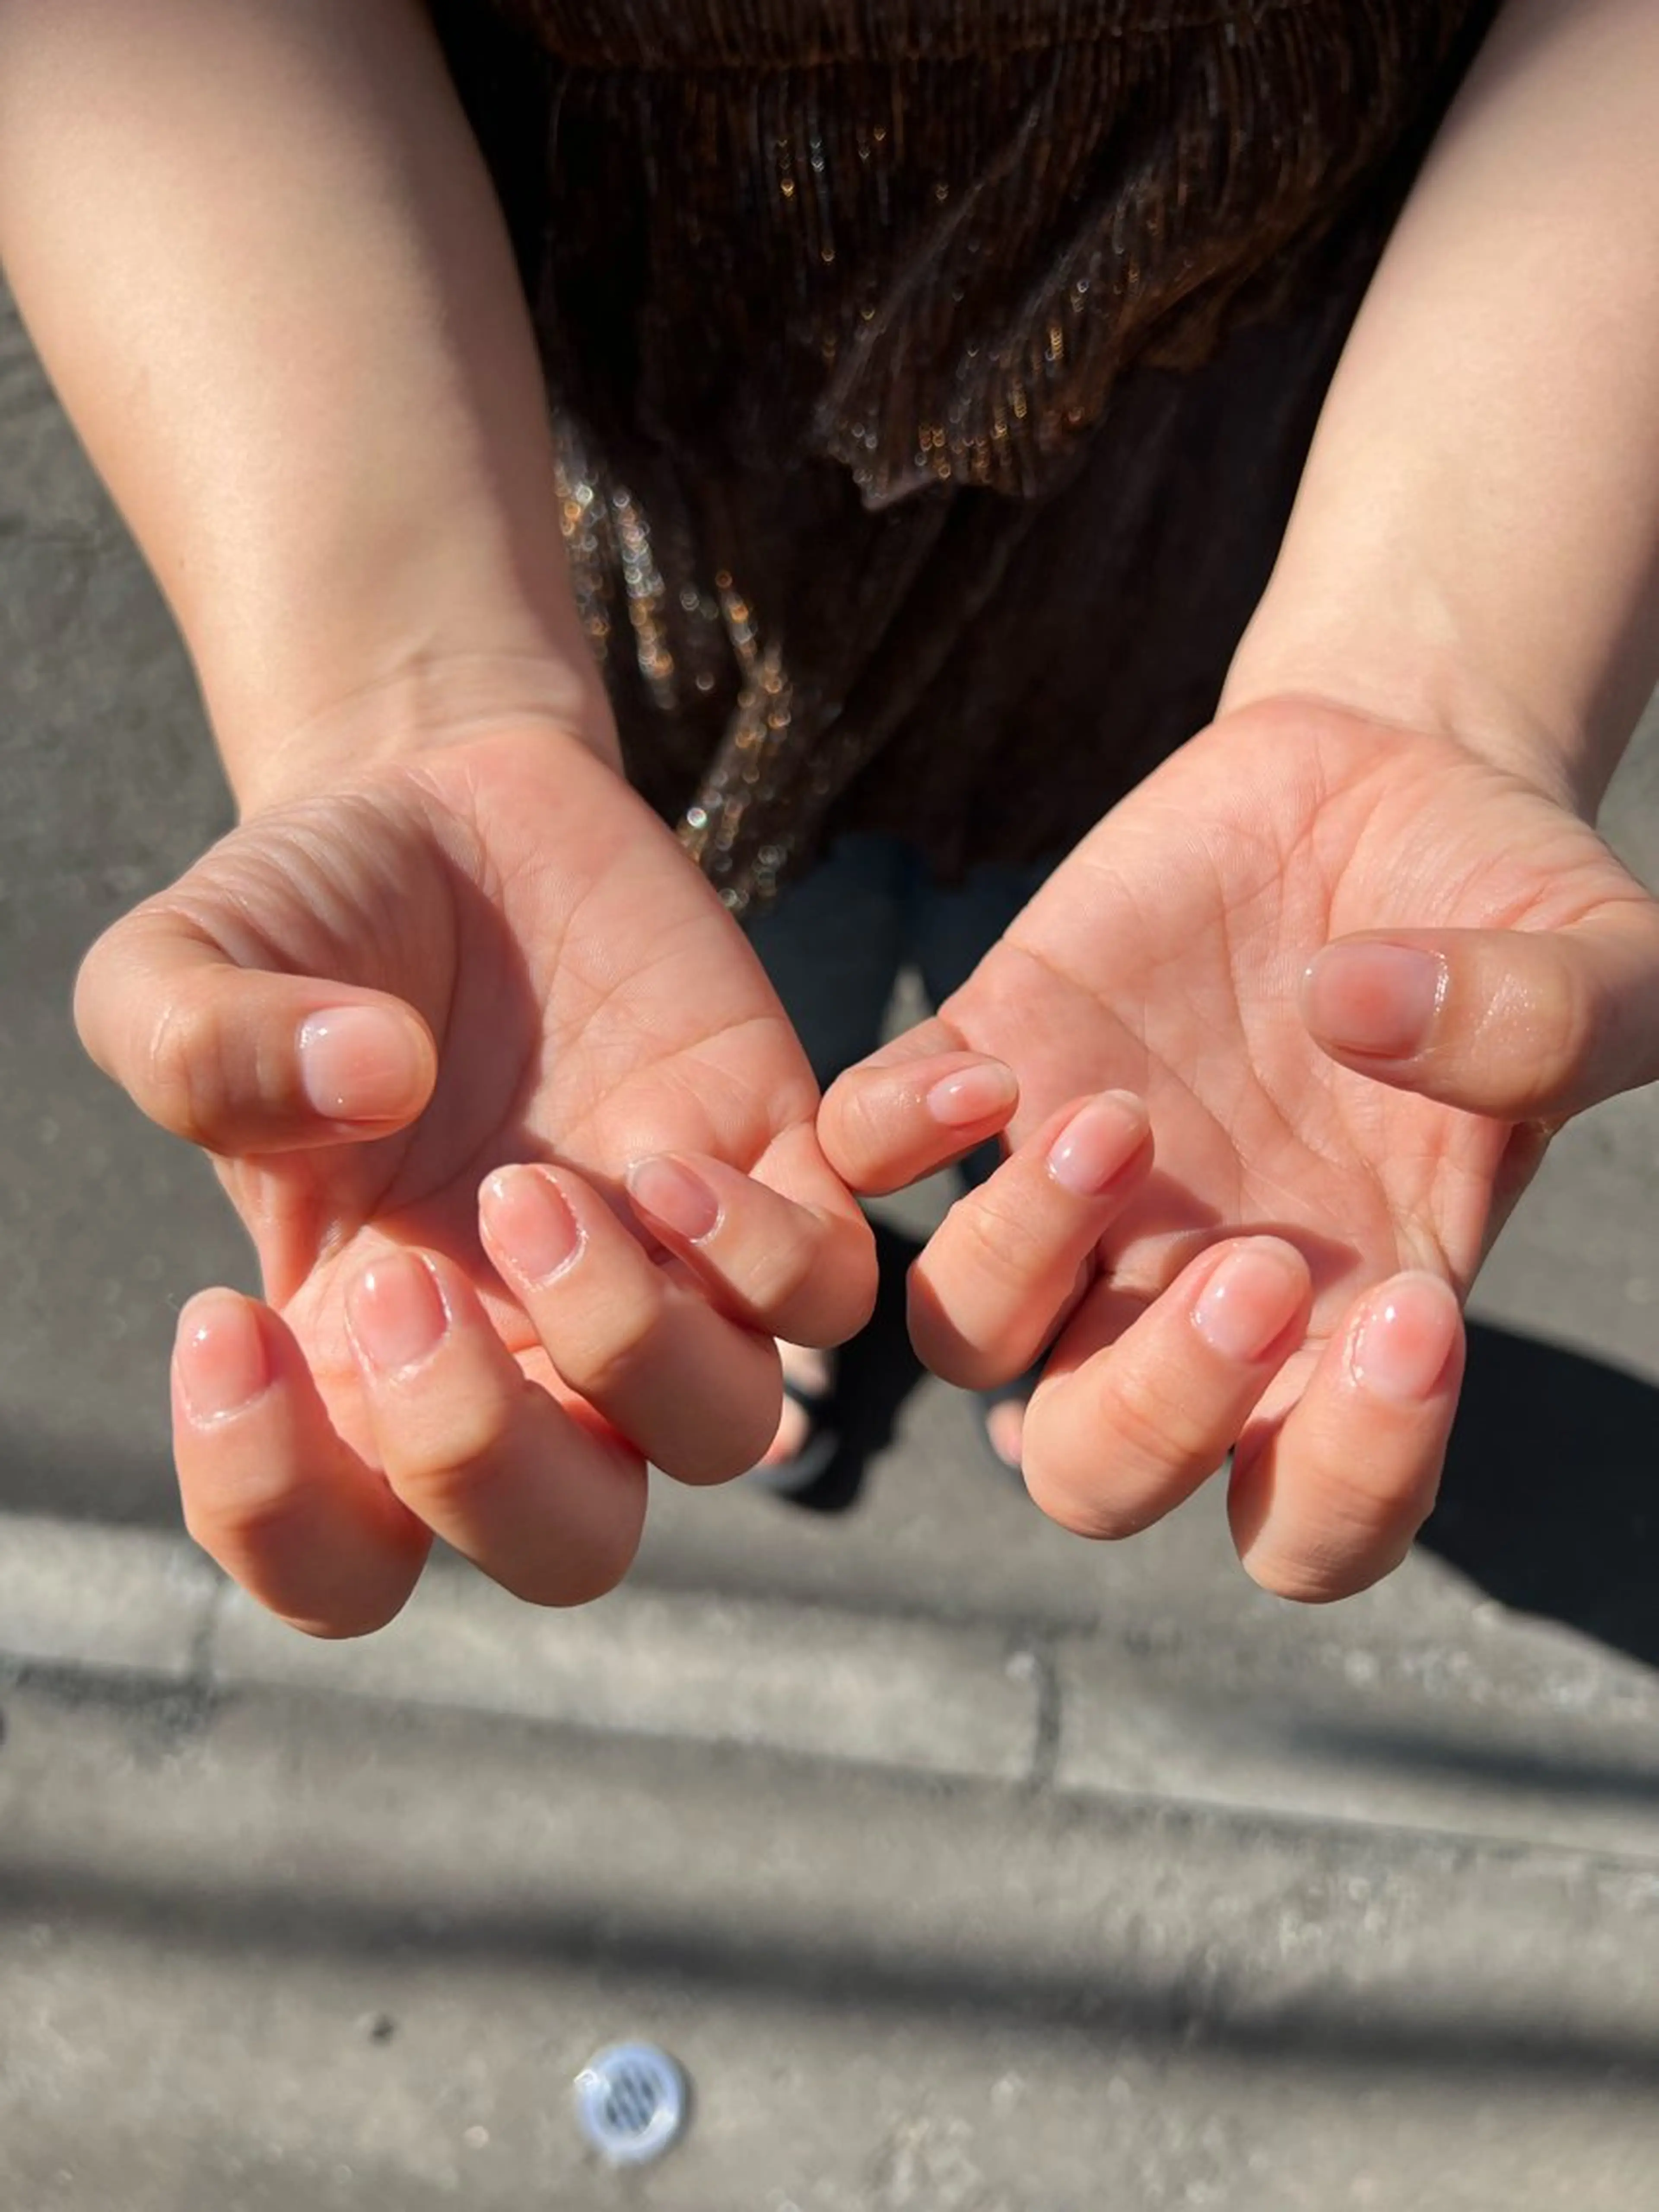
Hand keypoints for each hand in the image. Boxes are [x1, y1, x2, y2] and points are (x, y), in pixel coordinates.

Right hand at [76, 722, 874, 1633]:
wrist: (440, 804)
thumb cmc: (299, 922)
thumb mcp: (179, 967)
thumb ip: (200, 1047)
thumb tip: (369, 1086)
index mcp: (358, 1357)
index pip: (339, 1563)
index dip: (278, 1507)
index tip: (225, 1319)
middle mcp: (523, 1351)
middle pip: (567, 1546)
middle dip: (486, 1455)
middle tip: (411, 1280)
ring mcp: (662, 1271)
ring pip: (724, 1432)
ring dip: (638, 1340)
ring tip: (537, 1184)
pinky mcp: (767, 1164)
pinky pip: (838, 1278)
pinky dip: (792, 1237)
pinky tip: (685, 1146)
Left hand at [821, 698, 1658, 1599]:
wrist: (1386, 785)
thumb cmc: (1504, 907)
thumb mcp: (1604, 959)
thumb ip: (1551, 1020)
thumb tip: (1362, 1016)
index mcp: (1350, 1319)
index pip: (1313, 1524)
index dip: (1347, 1478)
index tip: (1416, 1317)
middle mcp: (1193, 1286)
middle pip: (1093, 1475)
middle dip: (1151, 1415)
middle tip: (1252, 1262)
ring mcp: (1078, 1186)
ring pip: (964, 1337)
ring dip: (1019, 1257)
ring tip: (1121, 1122)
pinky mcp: (992, 1055)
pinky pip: (864, 1155)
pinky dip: (888, 1135)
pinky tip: (992, 1063)